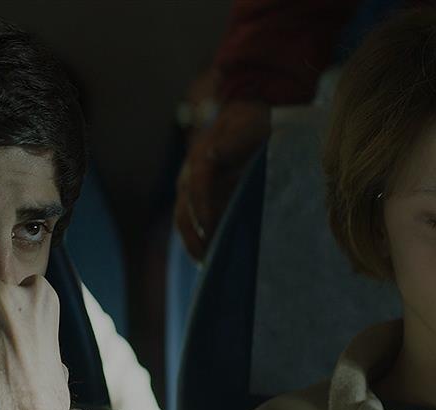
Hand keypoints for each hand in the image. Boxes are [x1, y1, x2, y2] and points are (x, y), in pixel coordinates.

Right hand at [174, 100, 269, 261]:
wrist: (247, 116)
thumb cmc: (251, 122)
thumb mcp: (247, 125)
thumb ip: (233, 141)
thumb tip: (211, 155)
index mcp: (200, 159)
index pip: (197, 188)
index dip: (203, 211)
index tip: (211, 231)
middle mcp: (190, 177)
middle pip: (184, 213)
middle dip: (194, 238)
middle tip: (208, 262)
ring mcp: (192, 190)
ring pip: (186, 223)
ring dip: (194, 244)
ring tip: (208, 267)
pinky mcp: (200, 200)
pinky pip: (195, 224)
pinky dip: (201, 241)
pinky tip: (213, 258)